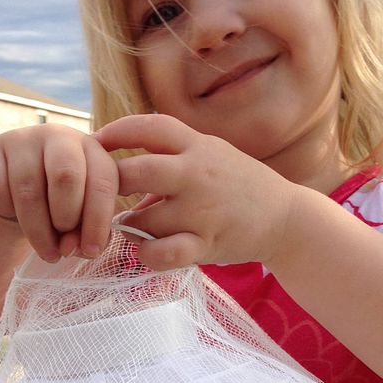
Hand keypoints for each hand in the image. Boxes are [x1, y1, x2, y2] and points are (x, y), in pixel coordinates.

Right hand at [0, 124, 119, 261]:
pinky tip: (14, 215)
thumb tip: (73, 247)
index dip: (98, 220)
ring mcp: (22, 139)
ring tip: (46, 251)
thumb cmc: (60, 207)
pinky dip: (7, 212)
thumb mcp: (82, 218)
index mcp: (92, 150)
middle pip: (66, 178)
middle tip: (64, 245)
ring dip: (39, 232)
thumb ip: (86, 233)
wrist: (16, 191)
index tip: (91, 250)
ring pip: (29, 192)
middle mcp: (59, 137)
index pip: (102, 180)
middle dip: (66, 219)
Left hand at [95, 114, 297, 270]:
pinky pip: (163, 253)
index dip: (116, 132)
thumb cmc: (240, 186)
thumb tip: (119, 169)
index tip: (95, 142)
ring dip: (127, 226)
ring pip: (143, 220)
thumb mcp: (210, 155)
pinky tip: (147, 251)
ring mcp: (202, 210)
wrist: (287, 219)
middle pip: (135, 172)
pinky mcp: (208, 243)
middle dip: (111, 185)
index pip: (149, 127)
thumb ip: (169, 157)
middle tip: (102, 196)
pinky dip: (147, 254)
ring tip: (129, 228)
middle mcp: (198, 174)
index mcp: (198, 146)